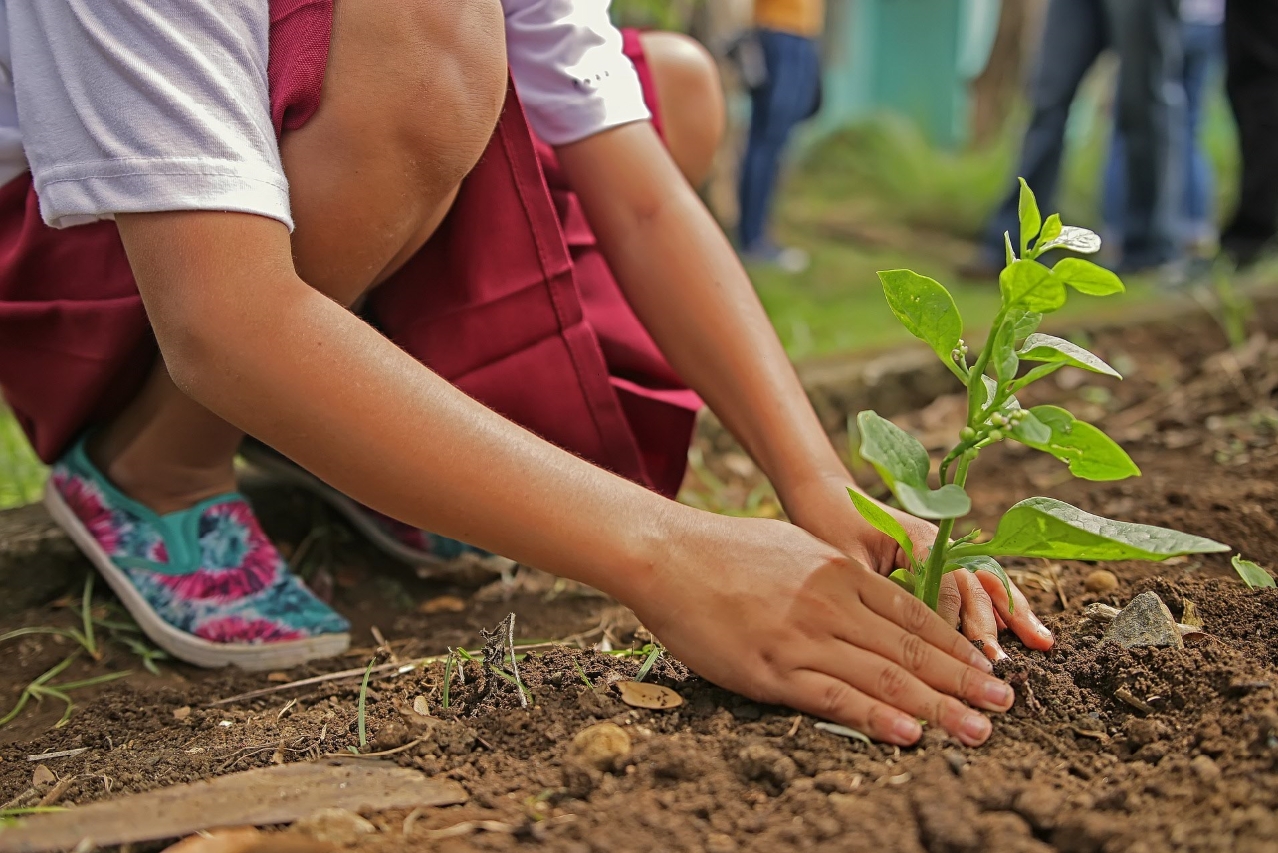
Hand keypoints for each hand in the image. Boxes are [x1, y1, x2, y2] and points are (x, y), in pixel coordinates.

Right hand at [629, 512, 1015, 745]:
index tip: (988, 668)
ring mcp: (803, 637)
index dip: (957, 646)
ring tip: (977, 729)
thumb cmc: (726, 550)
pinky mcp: (771, 669)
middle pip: (912, 650)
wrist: (667, 554)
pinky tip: (910, 734)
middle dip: (964, 680)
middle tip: (1005, 705)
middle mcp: (832, 604)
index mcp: (841, 572)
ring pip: (884, 678)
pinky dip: (876, 718)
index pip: (915, 616)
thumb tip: (871, 597)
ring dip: (938, 707)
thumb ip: (837, 576)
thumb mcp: (796, 548)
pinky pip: (834, 698)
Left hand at [779, 474, 1053, 661]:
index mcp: (917, 539)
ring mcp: (945, 550)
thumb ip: (874, 590)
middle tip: (999, 665)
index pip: (946, 585)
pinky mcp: (942, 560)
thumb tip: (894, 636)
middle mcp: (939, 543)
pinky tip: (1028, 630)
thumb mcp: (845, 560)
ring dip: (1012, 614)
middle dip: (989, 626)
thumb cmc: (828, 526)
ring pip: (986, 583)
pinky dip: (1003, 606)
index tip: (962, 658)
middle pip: (973, 585)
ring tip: (1042, 643)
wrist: (825, 495)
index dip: (954, 623)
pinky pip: (978, 584)